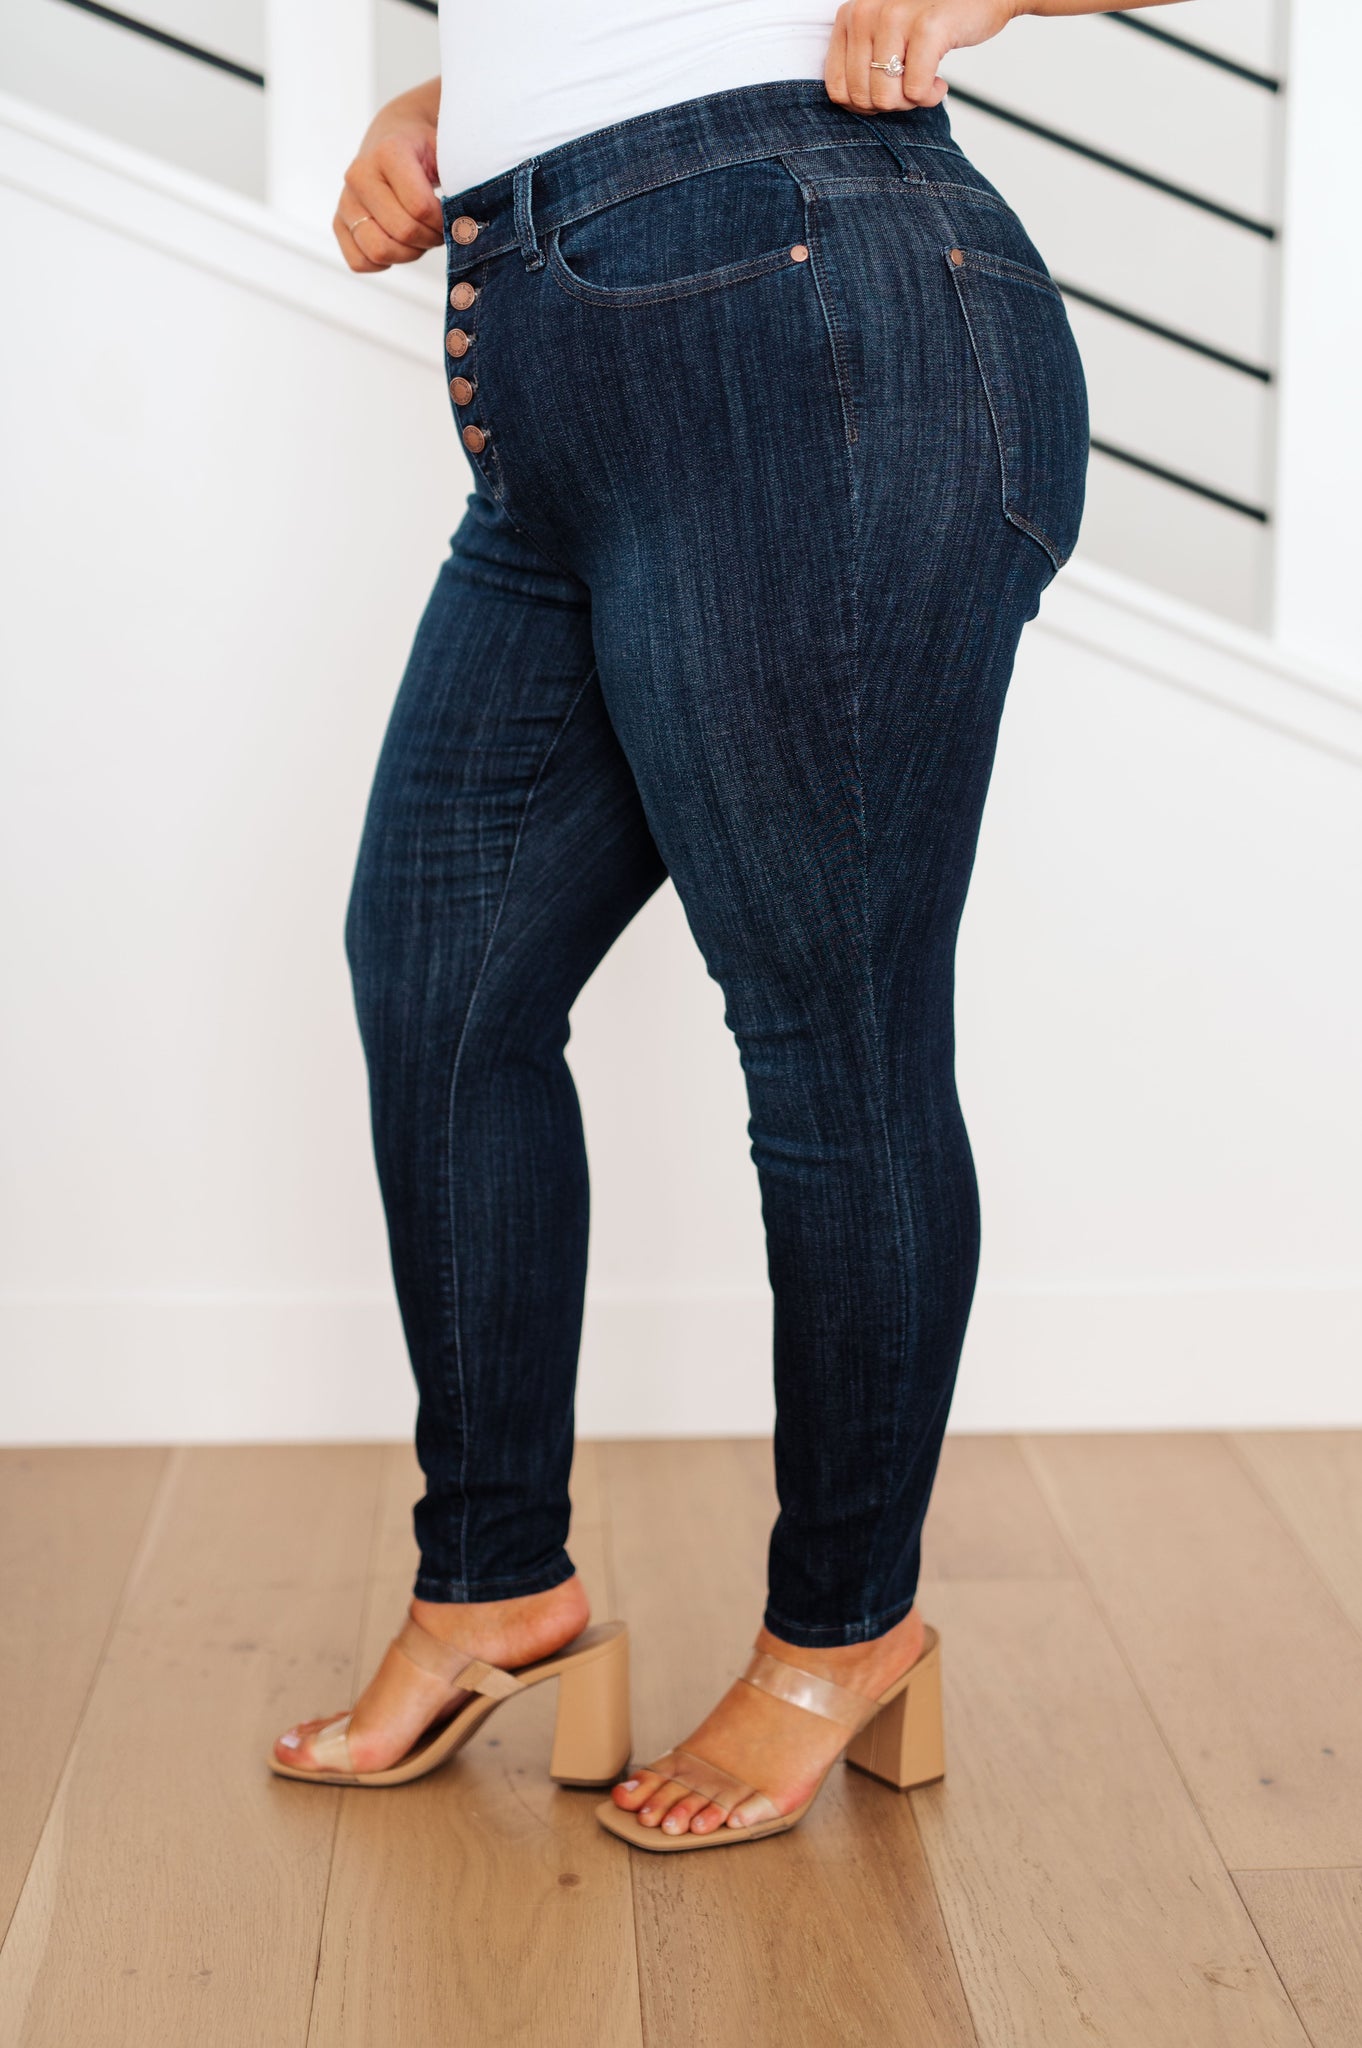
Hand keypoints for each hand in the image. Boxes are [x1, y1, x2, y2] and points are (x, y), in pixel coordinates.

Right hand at [334, 81, 443, 273]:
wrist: (393, 135)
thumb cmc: (426, 149)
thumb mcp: (446, 152)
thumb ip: (458, 183)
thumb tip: (467, 228)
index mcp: (388, 152)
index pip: (420, 208)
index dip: (444, 222)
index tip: (454, 217)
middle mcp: (359, 175)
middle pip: (401, 232)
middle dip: (429, 239)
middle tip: (440, 231)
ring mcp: (346, 201)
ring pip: (378, 251)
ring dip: (408, 254)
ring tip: (420, 237)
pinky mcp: (339, 223)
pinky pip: (359, 262)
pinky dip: (384, 263)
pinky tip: (399, 244)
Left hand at [825, 0, 1019, 112]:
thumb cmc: (931, 22)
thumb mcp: (884, 34)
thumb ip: (862, 62)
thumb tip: (855, 107)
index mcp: (851, 16)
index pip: (837, 89)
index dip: (864, 106)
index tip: (888, 94)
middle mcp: (867, 11)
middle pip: (862, 98)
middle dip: (891, 105)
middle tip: (912, 88)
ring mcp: (896, 16)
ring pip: (886, 99)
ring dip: (912, 102)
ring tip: (927, 82)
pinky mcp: (928, 27)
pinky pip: (916, 92)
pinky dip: (931, 97)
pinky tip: (940, 83)